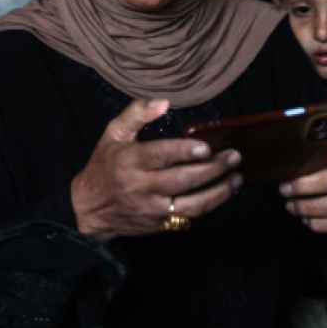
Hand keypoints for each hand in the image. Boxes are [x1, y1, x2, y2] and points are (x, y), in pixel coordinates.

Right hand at [70, 99, 242, 241]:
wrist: (89, 208)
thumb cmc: (105, 164)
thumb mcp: (113, 133)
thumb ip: (136, 114)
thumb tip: (163, 102)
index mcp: (130, 161)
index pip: (161, 156)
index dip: (184, 152)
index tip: (206, 147)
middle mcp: (141, 187)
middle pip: (182, 180)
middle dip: (212, 169)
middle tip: (234, 157)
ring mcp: (152, 209)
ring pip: (190, 204)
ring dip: (218, 192)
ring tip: (237, 178)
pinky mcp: (159, 225)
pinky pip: (188, 217)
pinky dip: (209, 206)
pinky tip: (223, 192)